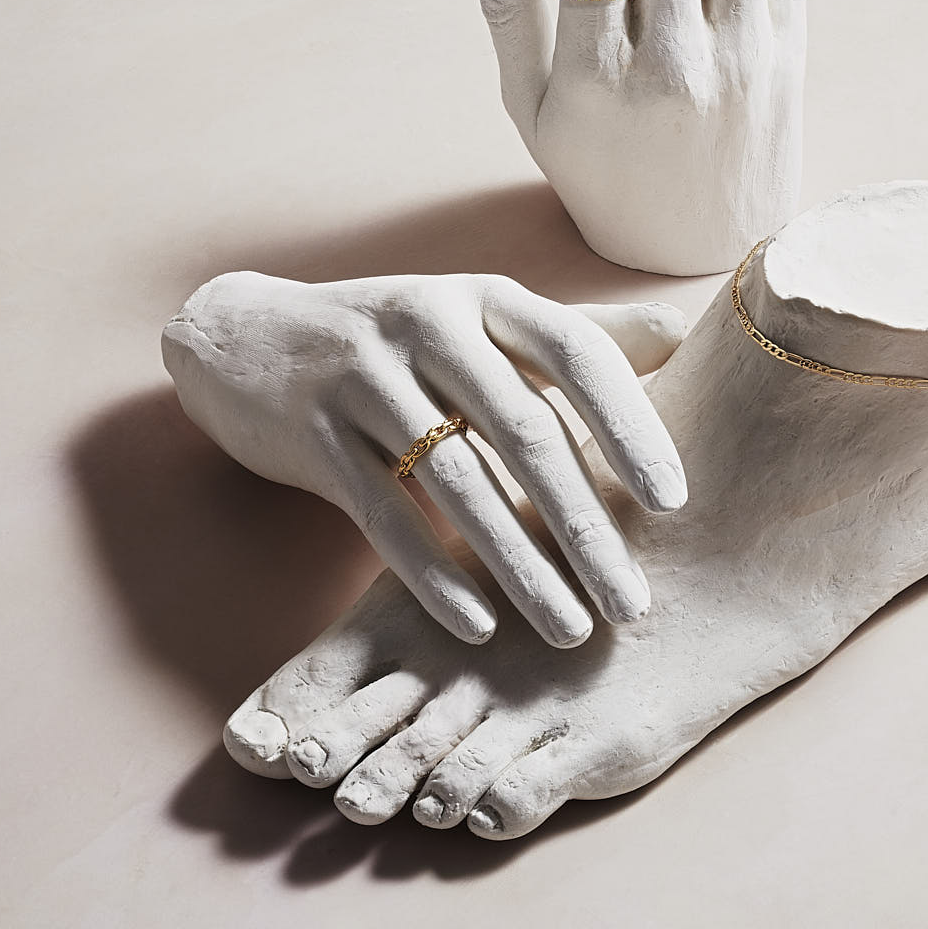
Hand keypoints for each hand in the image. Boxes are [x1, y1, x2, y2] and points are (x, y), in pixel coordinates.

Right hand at [162, 271, 686, 647]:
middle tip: (633, 603)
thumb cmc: (393, 342)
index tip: (673, 502)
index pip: (575, 354)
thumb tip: (684, 334)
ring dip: (520, 567)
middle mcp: (430, 325)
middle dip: (585, 527)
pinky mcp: (314, 432)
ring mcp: (365, 376)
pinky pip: (384, 515)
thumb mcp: (477, 319)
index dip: (629, 427)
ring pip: (459, 483)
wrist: (243, 338)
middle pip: (525, 432)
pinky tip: (478, 628)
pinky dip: (433, 576)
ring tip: (571, 630)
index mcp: (486, 299)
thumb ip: (573, 332)